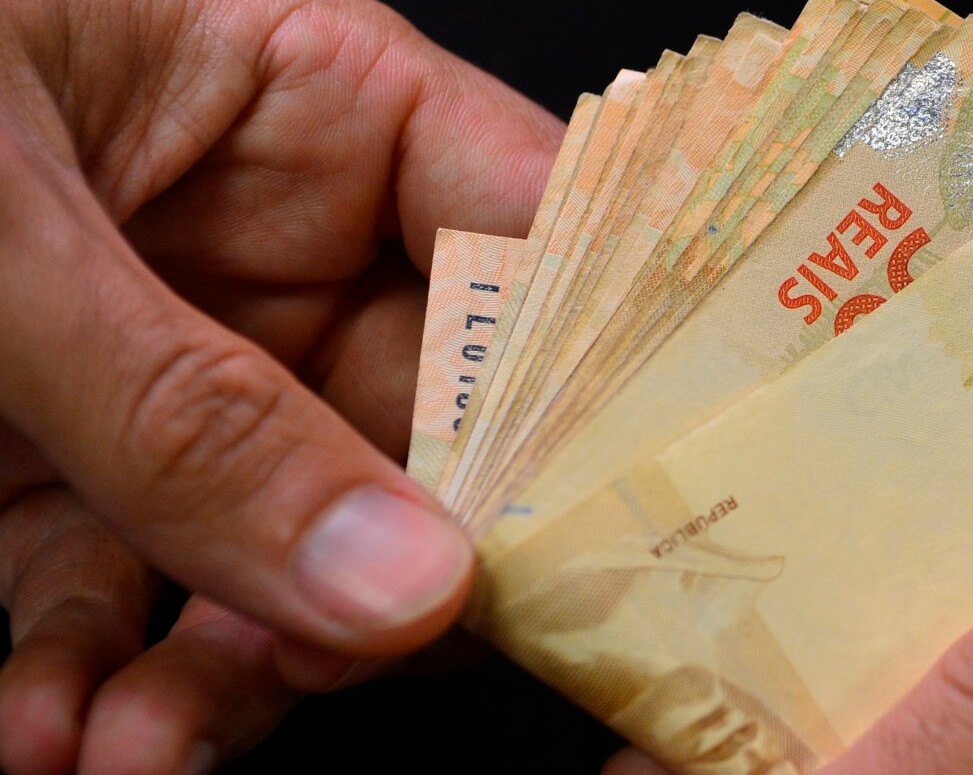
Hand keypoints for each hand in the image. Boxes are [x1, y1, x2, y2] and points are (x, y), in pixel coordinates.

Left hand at [0, 0, 559, 770]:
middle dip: (371, 574)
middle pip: (414, 422)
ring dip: (219, 663)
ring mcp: (179, 341)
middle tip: (334, 667)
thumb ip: (184, 410)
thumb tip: (395, 580)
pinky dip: (96, 669)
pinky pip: (132, 574)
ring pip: (275, 532)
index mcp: (311, 91)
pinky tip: (54, 728)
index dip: (583, 378)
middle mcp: (271, 223)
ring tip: (132, 749)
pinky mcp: (70, 437)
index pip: (523, 234)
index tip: (589, 529)